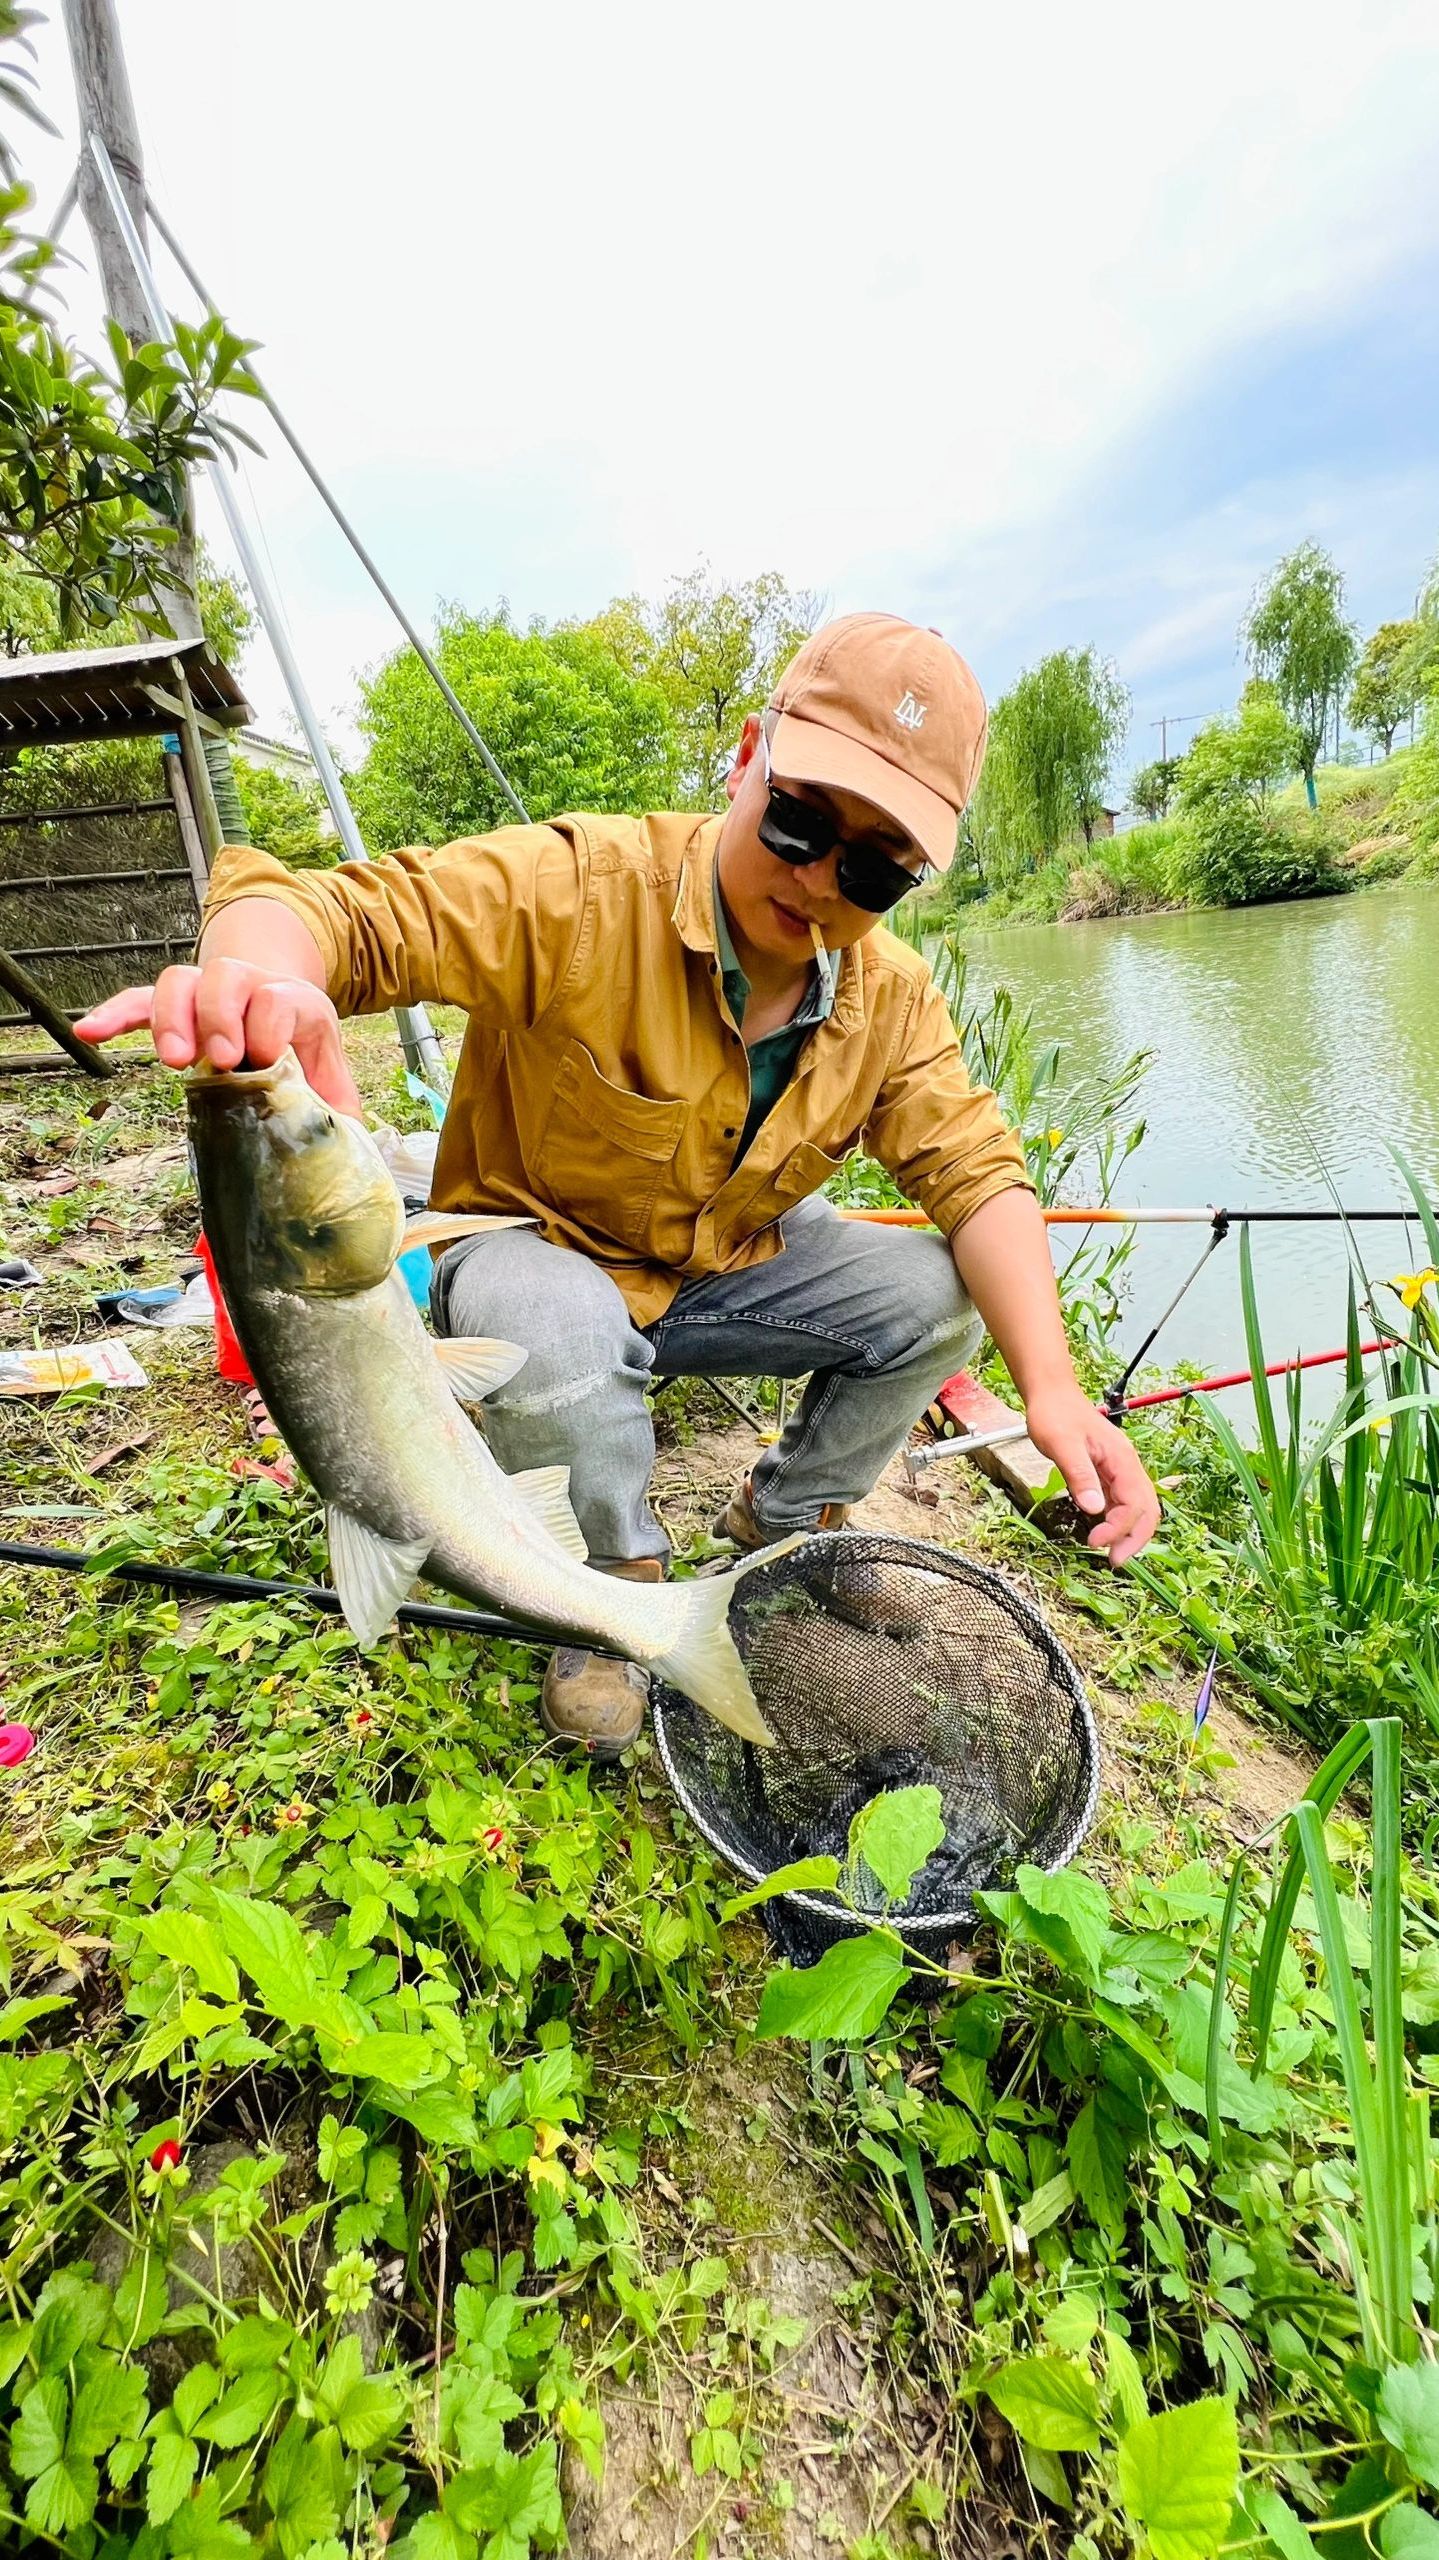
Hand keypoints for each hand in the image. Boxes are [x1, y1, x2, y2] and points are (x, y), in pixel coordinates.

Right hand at [74, 960, 361, 1115]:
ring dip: (171, 1017)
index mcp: (296, 1003)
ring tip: (172, 1061)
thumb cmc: (307, 1056)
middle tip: (220, 1060)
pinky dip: (116, 1014)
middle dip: (219, 1016)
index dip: (268, 1027)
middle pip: (225, 977)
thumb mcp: (333, 1081)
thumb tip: (346, 1164)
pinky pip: (139, 1000)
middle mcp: (250, 985)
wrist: (288, 1010)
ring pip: (180, 981)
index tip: (262, 1061)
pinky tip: (90, 1033)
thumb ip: (340, 1115)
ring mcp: (208, 990)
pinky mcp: (176, 1004)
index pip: (278, 998)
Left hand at [1023, 1384, 1160, 1566]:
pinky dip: (1117, 1520)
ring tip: (1110, 1553)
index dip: (1118, 1528)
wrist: (1052, 1395)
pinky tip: (1103, 1531)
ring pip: (1137, 1508)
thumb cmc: (1055, 1414)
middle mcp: (1126, 1466)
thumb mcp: (1062, 1444)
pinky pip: (1121, 1501)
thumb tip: (1094, 1509)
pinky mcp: (1108, 1473)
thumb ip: (1079, 1475)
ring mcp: (1119, 1470)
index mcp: (1121, 1460)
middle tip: (1114, 1561)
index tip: (1094, 1542)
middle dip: (1135, 1538)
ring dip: (1127, 1532)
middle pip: (1146, 1509)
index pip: (1134, 1504)